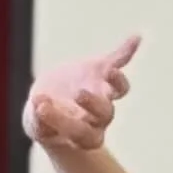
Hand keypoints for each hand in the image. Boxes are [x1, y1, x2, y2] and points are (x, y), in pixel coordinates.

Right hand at [25, 31, 140, 156]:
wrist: (47, 106)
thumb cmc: (44, 121)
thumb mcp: (37, 124)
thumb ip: (39, 118)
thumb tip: (39, 104)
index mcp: (86, 135)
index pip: (82, 132)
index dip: (65, 123)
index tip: (42, 110)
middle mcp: (100, 116)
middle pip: (106, 113)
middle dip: (94, 103)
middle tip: (78, 94)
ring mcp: (104, 92)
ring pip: (118, 89)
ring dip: (117, 80)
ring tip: (109, 72)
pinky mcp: (102, 71)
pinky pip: (119, 60)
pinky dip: (126, 50)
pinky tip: (135, 38)